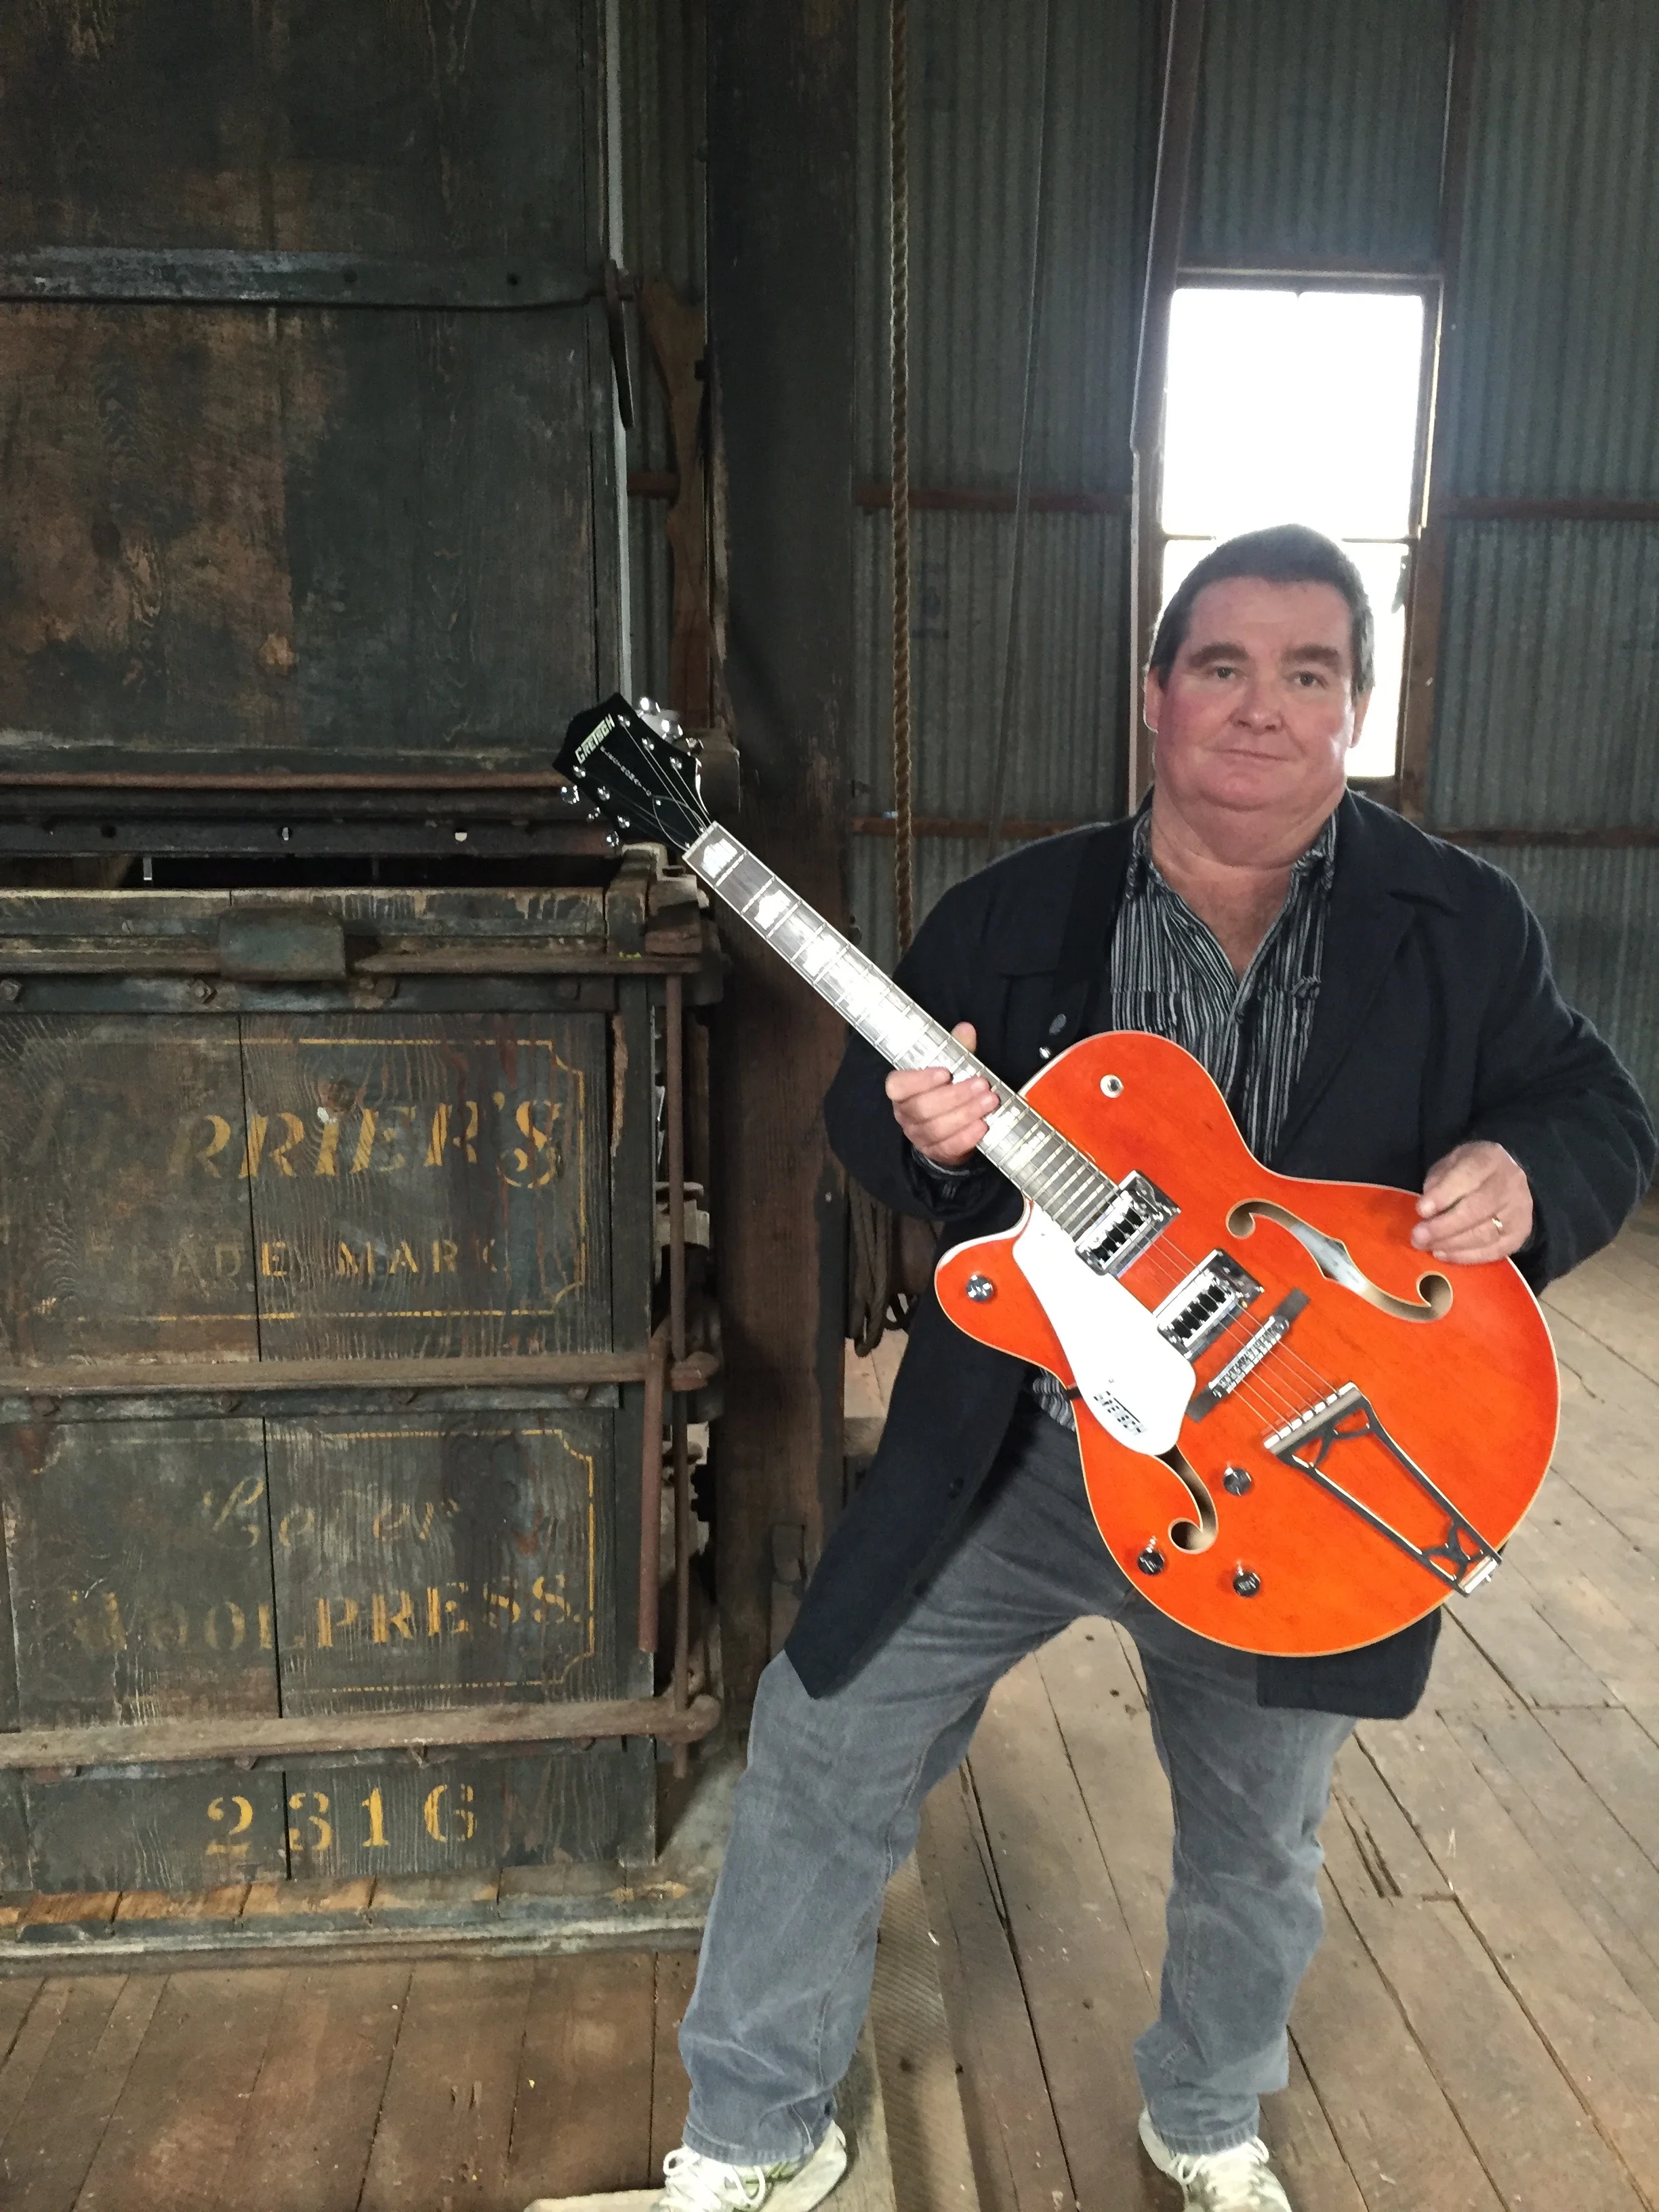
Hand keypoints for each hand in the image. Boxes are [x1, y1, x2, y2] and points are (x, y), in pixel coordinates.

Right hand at [886, 1021, 996, 1166]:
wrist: (949, 1128)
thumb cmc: (945, 1091)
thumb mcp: (950, 1068)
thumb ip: (956, 1050)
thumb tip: (966, 1030)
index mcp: (903, 1091)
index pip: (898, 1086)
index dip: (919, 1080)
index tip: (945, 1072)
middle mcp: (906, 1115)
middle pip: (922, 1108)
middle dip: (955, 1096)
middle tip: (981, 1084)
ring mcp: (919, 1136)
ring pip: (937, 1128)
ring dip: (965, 1113)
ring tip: (989, 1101)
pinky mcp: (936, 1153)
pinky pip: (948, 1148)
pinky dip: (966, 1137)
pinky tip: (982, 1125)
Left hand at [1412, 1141, 1533, 1262]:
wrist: (1507, 1179)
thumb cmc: (1471, 1172)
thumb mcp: (1450, 1164)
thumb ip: (1438, 1182)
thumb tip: (1426, 1211)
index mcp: (1490, 1158)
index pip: (1467, 1177)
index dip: (1443, 1195)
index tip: (1421, 1210)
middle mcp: (1510, 1183)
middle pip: (1477, 1210)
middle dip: (1443, 1227)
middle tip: (1418, 1237)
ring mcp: (1519, 1210)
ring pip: (1485, 1234)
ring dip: (1452, 1244)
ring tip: (1428, 1246)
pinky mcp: (1520, 1234)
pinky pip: (1494, 1251)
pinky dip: (1466, 1256)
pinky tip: (1444, 1255)